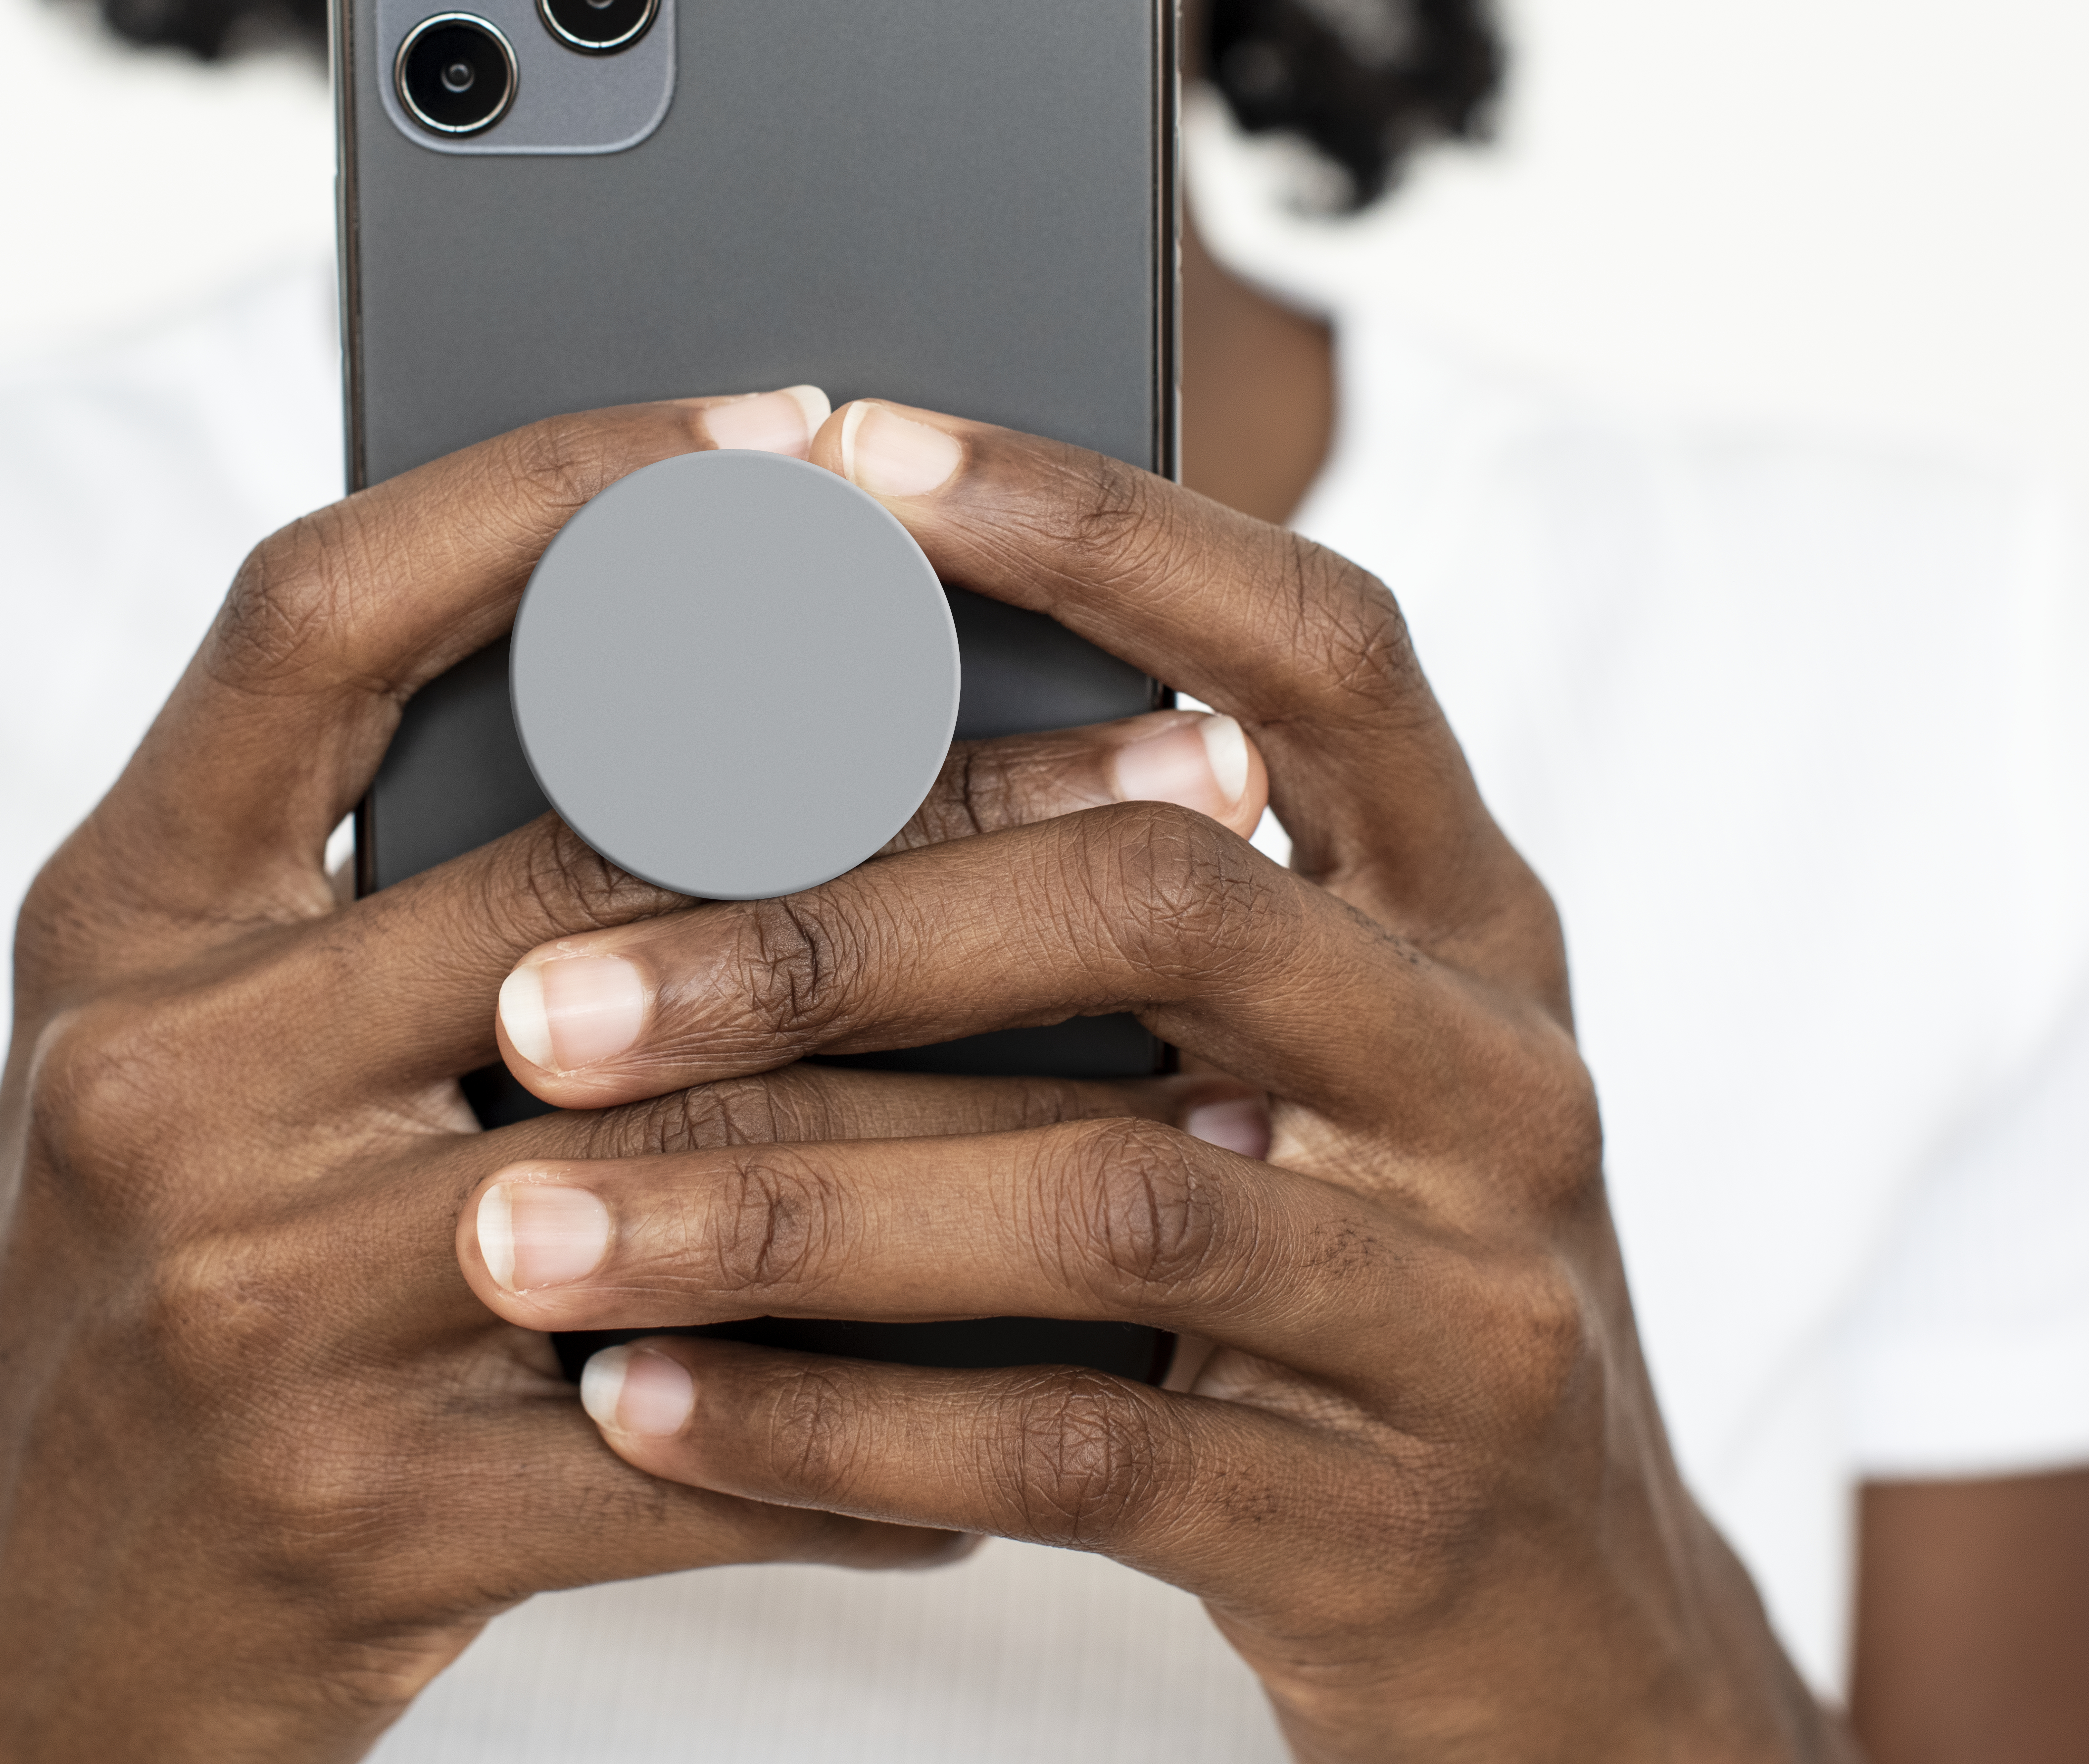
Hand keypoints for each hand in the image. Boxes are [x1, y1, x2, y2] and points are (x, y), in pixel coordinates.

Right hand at [0, 389, 1278, 1763]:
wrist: (16, 1660)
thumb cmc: (157, 1293)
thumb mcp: (188, 1050)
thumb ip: (372, 878)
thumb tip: (736, 681)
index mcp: (112, 917)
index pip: (322, 611)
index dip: (552, 489)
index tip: (793, 434)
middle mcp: (160, 1080)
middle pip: (600, 872)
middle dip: (939, 809)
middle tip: (1190, 766)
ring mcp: (250, 1307)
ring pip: (708, 1163)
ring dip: (992, 1120)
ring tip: (1214, 1075)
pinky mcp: (361, 1518)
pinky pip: (705, 1444)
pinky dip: (899, 1413)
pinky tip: (1067, 1374)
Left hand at [455, 401, 1847, 1762]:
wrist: (1566, 1631)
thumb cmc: (1341, 1282)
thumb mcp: (1291, 1064)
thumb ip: (1106, 911)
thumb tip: (749, 727)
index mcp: (1465, 909)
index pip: (1314, 643)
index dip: (1097, 527)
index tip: (846, 457)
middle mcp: (1492, 1071)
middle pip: (1156, 912)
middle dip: (825, 936)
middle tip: (536, 994)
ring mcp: (1466, 1303)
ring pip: (1095, 1201)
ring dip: (777, 1207)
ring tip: (522, 1225)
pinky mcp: (1389, 1524)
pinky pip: (1075, 1454)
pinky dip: (834, 1430)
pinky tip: (638, 1408)